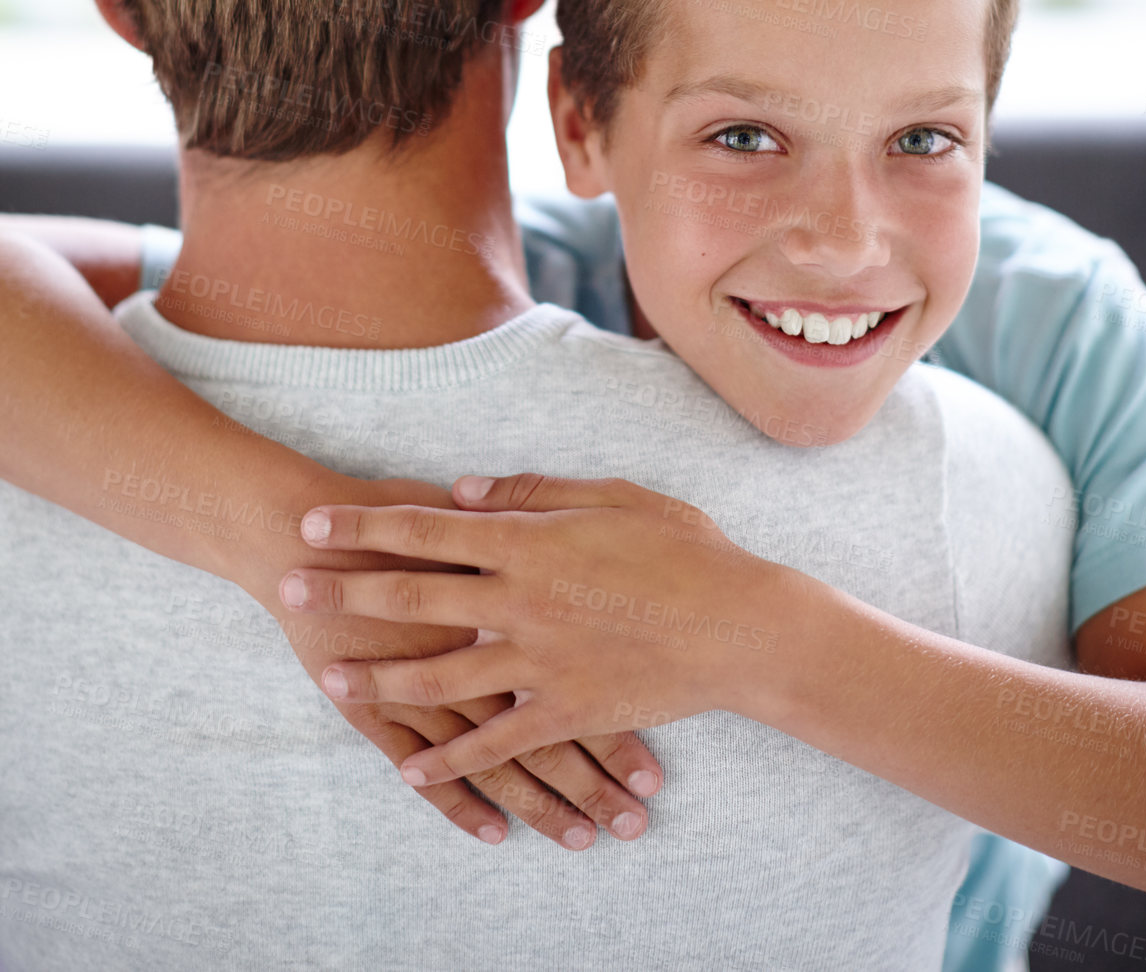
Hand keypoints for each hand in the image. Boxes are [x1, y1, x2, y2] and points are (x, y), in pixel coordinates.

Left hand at [281, 473, 777, 785]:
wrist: (741, 625)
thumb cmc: (683, 547)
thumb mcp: (610, 494)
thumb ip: (530, 491)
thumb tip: (461, 489)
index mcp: (529, 542)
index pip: (426, 528)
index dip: (365, 526)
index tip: (313, 522)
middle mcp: (521, 601)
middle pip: (414, 597)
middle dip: (346, 594)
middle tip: (288, 589)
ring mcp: (540, 662)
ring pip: (440, 676)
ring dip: (381, 679)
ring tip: (329, 681)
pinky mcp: (564, 711)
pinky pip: (496, 741)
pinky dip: (451, 761)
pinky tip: (410, 771)